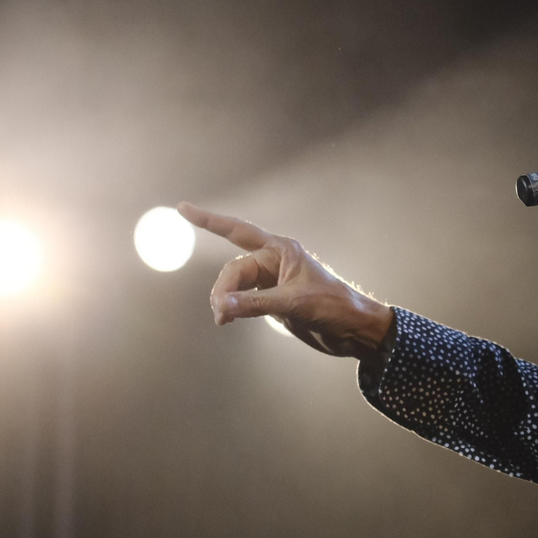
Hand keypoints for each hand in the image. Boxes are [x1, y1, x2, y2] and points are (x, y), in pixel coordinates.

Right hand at [177, 202, 394, 364]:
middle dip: (222, 288)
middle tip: (220, 314)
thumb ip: (254, 304)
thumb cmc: (333, 307)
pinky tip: (228, 318)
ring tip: (223, 320)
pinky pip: (243, 299)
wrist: (354, 330)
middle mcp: (274, 262)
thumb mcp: (293, 304)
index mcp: (281, 250)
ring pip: (235, 286)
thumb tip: (219, 305)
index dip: (208, 220)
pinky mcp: (273, 301)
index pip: (236, 232)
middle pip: (233, 268)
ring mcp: (273, 282)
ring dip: (226, 301)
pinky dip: (233, 308)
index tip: (182, 208)